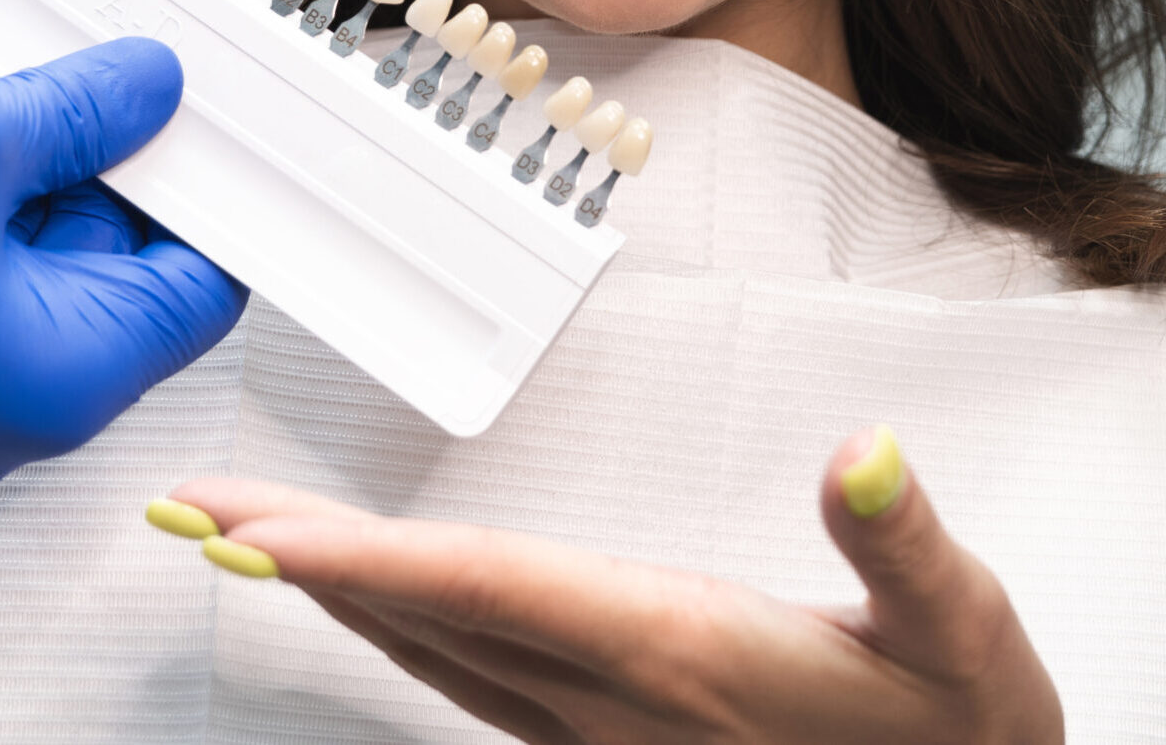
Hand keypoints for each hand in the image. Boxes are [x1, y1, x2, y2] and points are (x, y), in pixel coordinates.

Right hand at [0, 35, 248, 491]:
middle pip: (101, 244)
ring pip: (9, 234)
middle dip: (80, 146)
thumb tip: (139, 89)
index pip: (202, 280)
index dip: (211, 189)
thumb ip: (73, 113)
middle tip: (66, 76)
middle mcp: (5, 393)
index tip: (201, 118)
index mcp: (65, 373)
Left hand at [159, 426, 1062, 742]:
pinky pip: (476, 684)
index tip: (261, 532)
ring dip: (341, 594)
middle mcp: (617, 700)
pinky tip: (386, 606)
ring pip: (439, 657)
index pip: (492, 591)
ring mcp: (608, 732)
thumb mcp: (961, 631)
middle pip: (431, 619)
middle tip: (203, 515)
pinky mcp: (616, 740)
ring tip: (260, 540)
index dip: (368, 560)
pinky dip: (406, 631)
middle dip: (308, 562)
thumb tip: (863, 450)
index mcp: (680, 652)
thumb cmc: (959, 728)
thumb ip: (904, 540)